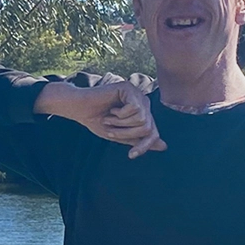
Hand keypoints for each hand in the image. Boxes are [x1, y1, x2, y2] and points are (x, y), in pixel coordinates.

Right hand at [34, 80, 167, 158]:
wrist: (80, 109)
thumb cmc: (97, 121)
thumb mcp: (120, 135)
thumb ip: (140, 140)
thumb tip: (163, 146)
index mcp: (142, 112)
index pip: (152, 132)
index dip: (144, 145)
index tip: (130, 155)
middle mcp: (142, 102)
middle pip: (147, 127)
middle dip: (126, 133)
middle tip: (110, 130)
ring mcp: (136, 94)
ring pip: (141, 119)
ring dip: (121, 124)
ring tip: (109, 118)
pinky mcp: (129, 88)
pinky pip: (134, 109)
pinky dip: (119, 114)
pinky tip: (111, 109)